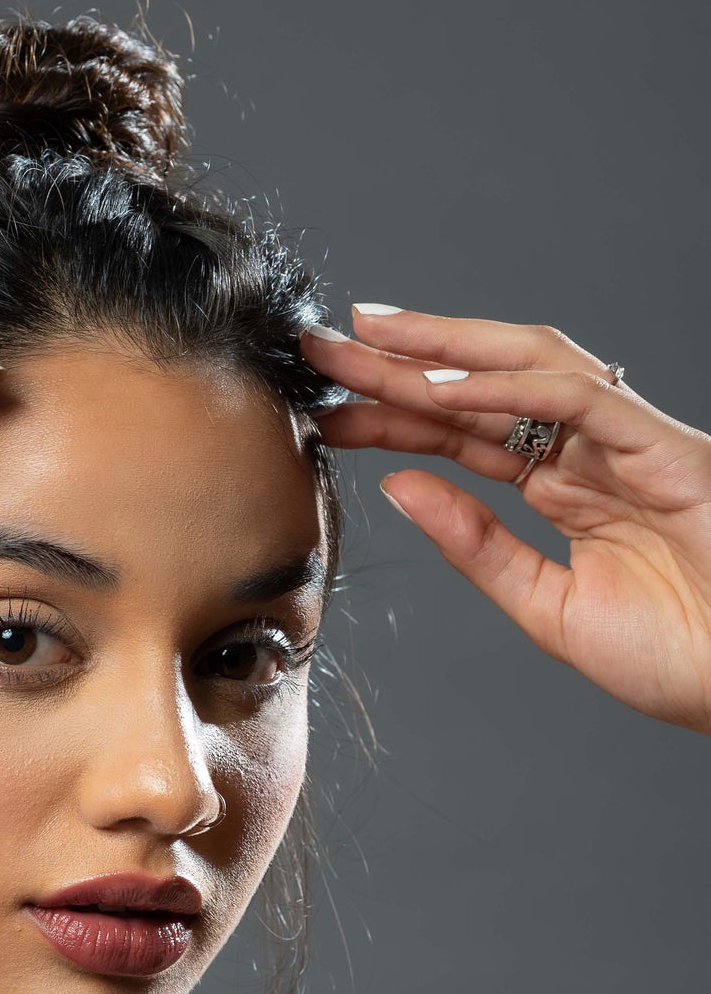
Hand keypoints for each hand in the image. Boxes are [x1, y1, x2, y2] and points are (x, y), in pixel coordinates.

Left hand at [301, 309, 710, 731]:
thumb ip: (478, 548)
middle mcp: (594, 453)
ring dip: (444, 349)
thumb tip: (402, 489)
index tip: (325, 410)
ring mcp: (629, 443)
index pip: (466, 436)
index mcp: (569, 491)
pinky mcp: (662, 446)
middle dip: (401, 366)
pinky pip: (578, 398)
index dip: (395, 416)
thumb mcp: (549, 609)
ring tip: (369, 338)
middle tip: (319, 350)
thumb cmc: (678, 656)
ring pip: (527, 367)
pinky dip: (507, 388)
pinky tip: (441, 387)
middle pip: (483, 391)